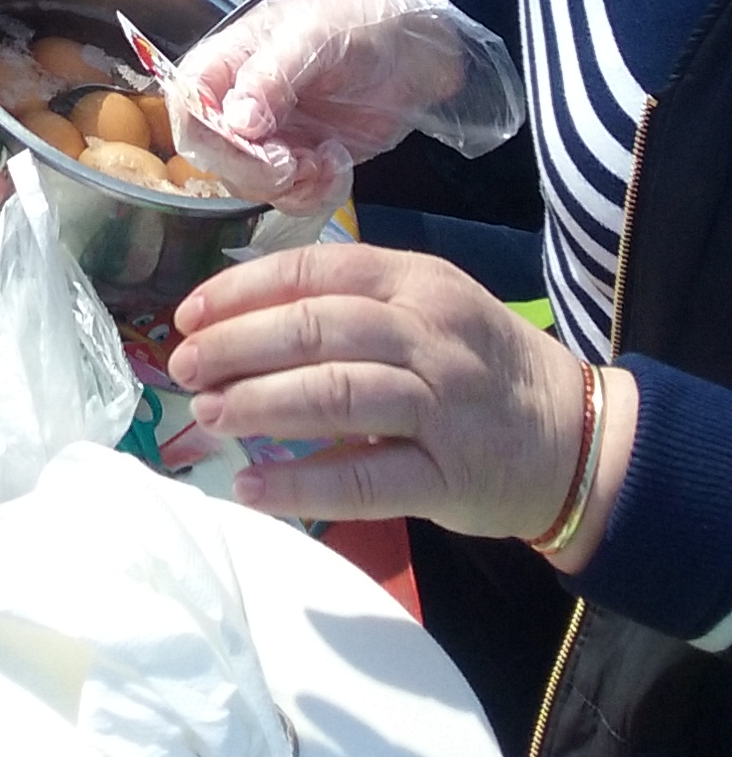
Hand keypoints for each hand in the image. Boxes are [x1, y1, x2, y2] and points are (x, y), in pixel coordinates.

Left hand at [165, 244, 610, 539]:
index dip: (242, 290)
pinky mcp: (448, 476)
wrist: (573, 437)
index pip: (314, 270)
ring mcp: (442, 406)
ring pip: (334, 394)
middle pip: (315, 328)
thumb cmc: (479, 366)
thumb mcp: (427, 305)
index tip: (189, 314)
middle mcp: (428, 334)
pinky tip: (252, 485)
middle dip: (236, 346)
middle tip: (184, 368)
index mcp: (416, 282)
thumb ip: (352, 300)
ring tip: (207, 416)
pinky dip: (300, 482)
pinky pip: (364, 478)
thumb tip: (242, 308)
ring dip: (258, 404)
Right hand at [169, 0, 523, 213]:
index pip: (188, 106)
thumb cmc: (357, 24)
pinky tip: (338, 166)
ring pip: (248, 185)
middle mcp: (235, 103)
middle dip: (255, 170)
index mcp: (224, 61)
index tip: (254, 145)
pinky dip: (314, 193)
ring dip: (290, 184)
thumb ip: (272, 75)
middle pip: (213, 156)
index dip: (209, 136)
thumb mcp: (315, 35)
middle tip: (297, 163)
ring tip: (329, 159)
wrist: (411, 50)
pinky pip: (288, 197)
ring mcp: (265, 138)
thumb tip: (237, 123)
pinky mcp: (298, 163)